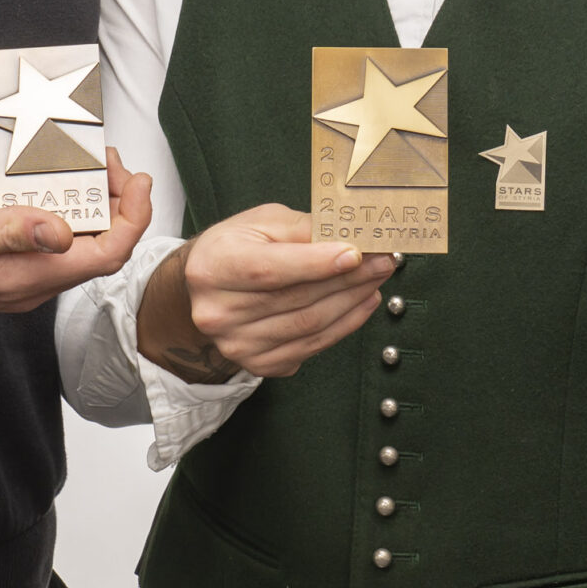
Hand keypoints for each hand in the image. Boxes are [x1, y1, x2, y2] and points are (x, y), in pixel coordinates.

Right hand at [0, 132, 152, 324]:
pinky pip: (12, 213)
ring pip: (54, 219)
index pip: (105, 253)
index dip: (132, 216)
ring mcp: (7, 262)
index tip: (134, 175)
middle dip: (101, 190)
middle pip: (89, 235)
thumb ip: (6, 231)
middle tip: (92, 150)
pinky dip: (2, 178)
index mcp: (24, 278)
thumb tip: (63, 230)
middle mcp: (25, 275)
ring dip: (52, 177)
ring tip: (43, 139)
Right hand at [138, 203, 394, 381]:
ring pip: (309, 326)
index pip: (269, 269)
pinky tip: (361, 304)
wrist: (204, 292)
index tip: (356, 253)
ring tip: (376, 279)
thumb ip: (302, 228)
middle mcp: (217, 312)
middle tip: (383, 261)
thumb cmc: (237, 248)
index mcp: (212, 267)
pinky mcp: (257, 364)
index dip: (315, 263)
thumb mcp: (260, 222)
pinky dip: (343, 326)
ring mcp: (236, 345)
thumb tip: (350, 236)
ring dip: (352, 302)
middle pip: (296, 299)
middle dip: (348, 279)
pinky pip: (311, 347)